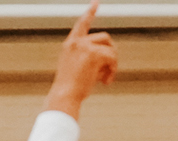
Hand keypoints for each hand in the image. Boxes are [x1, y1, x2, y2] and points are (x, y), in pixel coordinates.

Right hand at [43, 3, 116, 117]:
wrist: (64, 96)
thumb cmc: (69, 89)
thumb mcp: (75, 69)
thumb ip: (88, 59)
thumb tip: (108, 57)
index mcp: (70, 44)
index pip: (82, 23)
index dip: (90, 12)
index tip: (96, 2)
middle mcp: (77, 42)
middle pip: (105, 38)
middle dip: (111, 53)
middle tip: (109, 71)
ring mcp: (85, 46)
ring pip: (110, 47)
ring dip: (113, 63)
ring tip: (106, 78)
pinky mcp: (93, 54)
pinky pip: (112, 57)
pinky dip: (113, 70)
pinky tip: (106, 82)